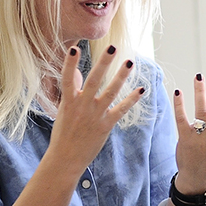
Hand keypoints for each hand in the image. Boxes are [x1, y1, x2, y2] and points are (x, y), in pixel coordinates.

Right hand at [47, 46, 144, 173]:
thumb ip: (71, 91)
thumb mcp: (63, 110)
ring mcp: (95, 115)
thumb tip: (74, 72)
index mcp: (69, 101)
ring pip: (110, 91)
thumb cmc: (64, 133)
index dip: (70, 63)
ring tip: (130, 62)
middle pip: (94, 80)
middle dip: (103, 63)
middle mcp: (82, 106)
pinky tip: (141, 89)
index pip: (67, 78)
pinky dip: (131, 99)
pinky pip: (121, 109)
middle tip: (112, 47)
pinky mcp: (105, 125)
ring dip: (121, 76)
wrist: (66, 158)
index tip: (75, 48)